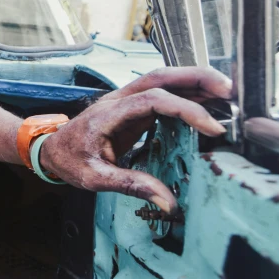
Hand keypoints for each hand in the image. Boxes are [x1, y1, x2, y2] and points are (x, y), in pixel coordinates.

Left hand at [40, 67, 231, 212]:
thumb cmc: (68, 160)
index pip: (152, 101)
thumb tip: (168, 201)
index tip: (210, 128)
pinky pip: (161, 94)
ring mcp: (125, 100)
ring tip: (225, 93)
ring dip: (194, 82)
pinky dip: (185, 94)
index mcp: (108, 114)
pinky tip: (205, 103)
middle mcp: (118, 100)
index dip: (185, 110)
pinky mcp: (132, 108)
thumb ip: (131, 186)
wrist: (50, 149)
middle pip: (160, 77)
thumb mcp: (95, 178)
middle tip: (228, 90)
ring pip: (162, 80)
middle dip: (196, 79)